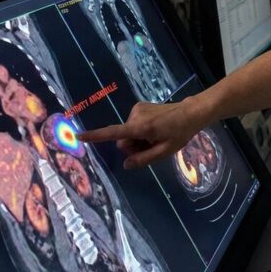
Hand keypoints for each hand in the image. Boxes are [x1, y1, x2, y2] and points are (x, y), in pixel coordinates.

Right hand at [76, 97, 209, 168]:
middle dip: (134, 146)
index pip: (114, 133)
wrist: (191, 111)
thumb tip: (125, 165)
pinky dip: (141, 130)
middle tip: (153, 145)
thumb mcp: (165, 151)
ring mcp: (137, 109)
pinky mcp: (139, 106)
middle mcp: (135, 116)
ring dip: (139, 138)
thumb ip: (144, 159)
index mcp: (141, 127)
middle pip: (123, 139)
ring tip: (157, 136)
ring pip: (128, 132)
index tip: (78, 136)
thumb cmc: (180, 133)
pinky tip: (156, 128)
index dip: (96, 136)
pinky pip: (133, 124)